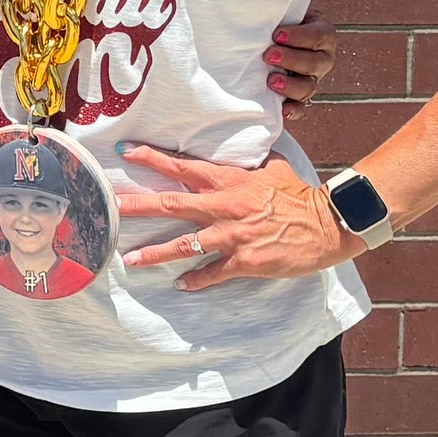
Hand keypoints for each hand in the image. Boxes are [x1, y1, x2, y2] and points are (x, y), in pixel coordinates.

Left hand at [114, 147, 358, 292]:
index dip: (153, 158)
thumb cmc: (299, 195)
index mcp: (229, 181)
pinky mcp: (244, 261)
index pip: (183, 167)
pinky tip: (180, 284)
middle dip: (139, 205)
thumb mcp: (272, 170)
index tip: (126, 152)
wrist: (326, 224)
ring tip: (130, 259)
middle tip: (111, 206)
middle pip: (172, 204)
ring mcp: (232, 236)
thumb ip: (249, 165)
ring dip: (155, 253)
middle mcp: (224, 206)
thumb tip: (242, 154)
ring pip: (184, 244)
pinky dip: (196, 279)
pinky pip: (213, 272)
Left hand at [265, 16, 337, 110]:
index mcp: (322, 33)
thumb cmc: (273, 19)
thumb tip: (254, 1)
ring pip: (309, 86)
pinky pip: (302, 108)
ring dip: (291, 85)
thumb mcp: (281, 9)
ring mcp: (311, 78)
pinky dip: (294, 111)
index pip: (320, 34)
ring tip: (270, 81)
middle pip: (316, 63)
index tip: (277, 33)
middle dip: (293, 59)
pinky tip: (283, 111)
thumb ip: (275, 8)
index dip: (301, 36)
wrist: (264, 36)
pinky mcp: (299, 97)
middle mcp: (322, 57)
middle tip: (269, 55)